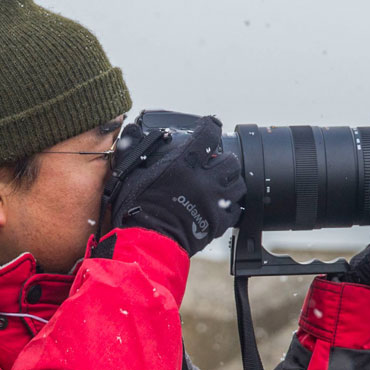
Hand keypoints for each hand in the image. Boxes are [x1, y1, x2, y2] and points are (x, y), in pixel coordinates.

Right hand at [101, 116, 244, 255]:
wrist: (147, 242)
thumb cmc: (136, 209)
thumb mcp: (132, 173)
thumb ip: (136, 149)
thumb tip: (132, 129)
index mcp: (183, 163)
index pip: (208, 134)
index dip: (211, 127)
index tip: (210, 127)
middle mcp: (204, 180)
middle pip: (230, 161)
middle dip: (223, 160)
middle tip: (214, 164)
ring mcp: (214, 201)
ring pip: (238, 184)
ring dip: (229, 182)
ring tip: (219, 184)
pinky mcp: (218, 222)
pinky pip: (235, 210)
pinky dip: (229, 206)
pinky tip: (218, 205)